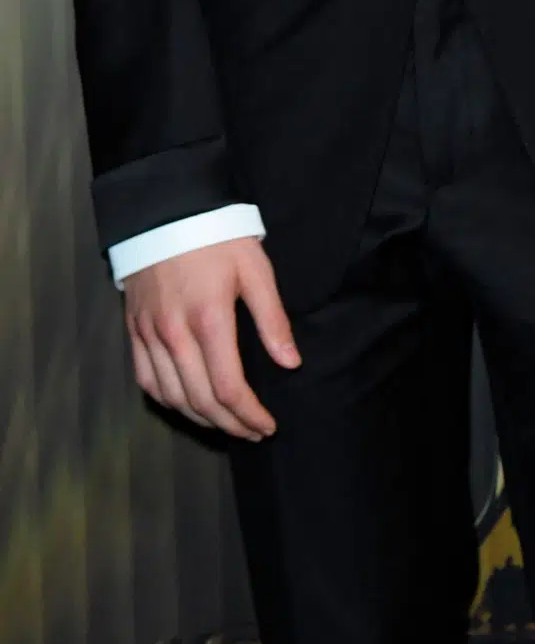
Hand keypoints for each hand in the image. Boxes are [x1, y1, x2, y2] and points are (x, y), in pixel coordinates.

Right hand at [124, 238, 297, 441]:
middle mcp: (175, 335)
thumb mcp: (255, 269)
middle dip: (230, 425)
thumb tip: (291, 363)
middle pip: (201, 401)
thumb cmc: (218, 237)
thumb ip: (272, 319)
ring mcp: (150, 335)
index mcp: (209, 320)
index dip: (250, 415)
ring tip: (227, 424)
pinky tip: (187, 405)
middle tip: (253, 432)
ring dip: (201, 419)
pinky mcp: (135, 331)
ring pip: (173, 397)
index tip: (268, 425)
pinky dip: (168, 401)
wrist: (166, 211)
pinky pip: (147, 381)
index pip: (229, 388)